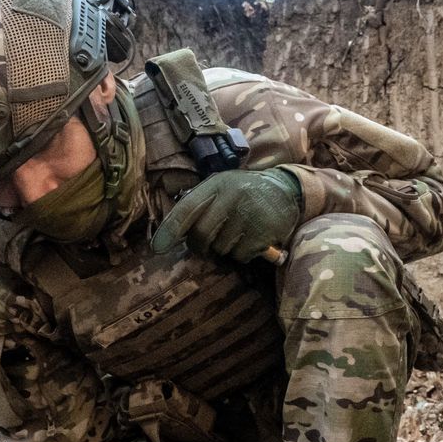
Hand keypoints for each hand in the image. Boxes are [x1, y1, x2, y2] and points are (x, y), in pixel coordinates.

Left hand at [151, 169, 301, 263]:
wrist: (285, 189)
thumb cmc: (244, 192)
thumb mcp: (221, 187)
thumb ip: (199, 204)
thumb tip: (168, 234)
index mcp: (216, 184)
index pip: (186, 209)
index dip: (169, 230)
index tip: (157, 248)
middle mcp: (232, 196)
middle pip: (201, 235)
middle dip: (200, 246)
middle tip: (206, 246)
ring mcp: (249, 214)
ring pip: (221, 249)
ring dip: (226, 248)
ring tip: (239, 231)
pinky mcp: (264, 232)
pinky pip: (241, 256)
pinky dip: (244, 253)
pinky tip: (253, 237)